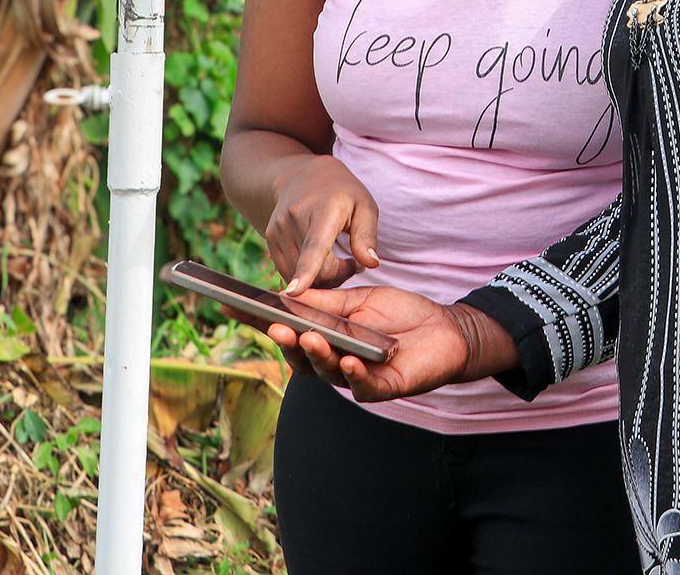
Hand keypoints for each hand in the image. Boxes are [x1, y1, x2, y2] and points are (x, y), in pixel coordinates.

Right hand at [254, 287, 520, 399]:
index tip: (234, 307)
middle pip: (302, 358)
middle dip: (288, 343)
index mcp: (326, 340)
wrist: (445, 328)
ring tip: (310, 337)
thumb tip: (287, 291)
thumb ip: (326, 301)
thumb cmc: (401, 314)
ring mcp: (358, 378)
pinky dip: (355, 374)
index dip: (261, 324)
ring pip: (329, 372)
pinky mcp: (385, 387)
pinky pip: (365, 386)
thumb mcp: (359, 300)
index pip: (289, 334)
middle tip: (276, 327)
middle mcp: (335, 363)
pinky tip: (348, 361)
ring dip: (318, 355)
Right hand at [264, 154, 378, 289]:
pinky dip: (305, 274)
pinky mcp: (270, 239)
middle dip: (337, 275)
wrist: (302, 176)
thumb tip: (371, 264)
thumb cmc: (342, 192)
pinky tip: (318, 260)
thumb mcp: (365, 205)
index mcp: (324, 209)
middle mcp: (295, 218)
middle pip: (314, 270)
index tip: (295, 291)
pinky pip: (288, 272)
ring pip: (300, 275)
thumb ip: (367, 236)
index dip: (306, 271)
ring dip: (320, 276)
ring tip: (335, 257)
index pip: (314, 246)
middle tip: (353, 262)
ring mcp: (279, 229)